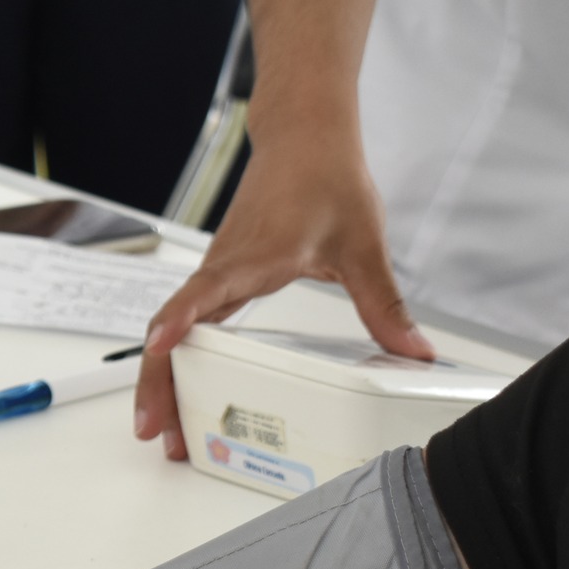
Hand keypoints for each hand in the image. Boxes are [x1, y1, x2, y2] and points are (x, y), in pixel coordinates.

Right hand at [134, 140, 433, 459]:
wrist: (302, 135)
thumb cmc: (325, 177)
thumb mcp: (362, 245)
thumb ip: (383, 305)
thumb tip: (414, 350)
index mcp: (254, 257)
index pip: (204, 291)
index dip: (179, 322)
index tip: (159, 350)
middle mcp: (223, 268)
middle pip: (170, 330)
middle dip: (157, 384)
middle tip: (154, 433)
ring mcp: (216, 274)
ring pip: (170, 331)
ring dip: (161, 378)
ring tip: (164, 428)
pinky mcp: (219, 278)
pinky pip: (184, 323)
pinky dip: (175, 358)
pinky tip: (181, 387)